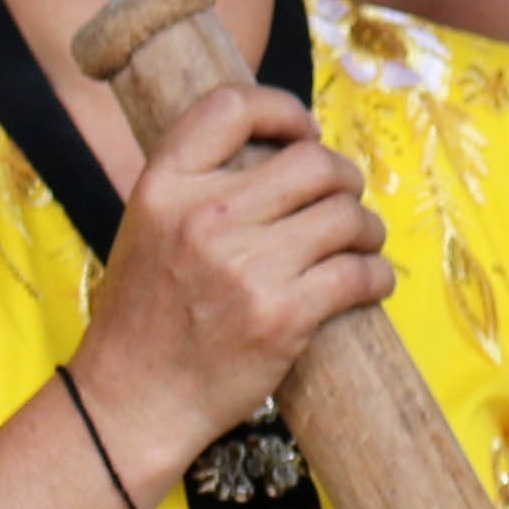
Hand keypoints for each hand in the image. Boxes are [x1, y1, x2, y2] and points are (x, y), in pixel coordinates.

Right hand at [65, 82, 391, 473]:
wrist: (131, 400)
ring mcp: (245, 267)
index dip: (283, 110)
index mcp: (163, 186)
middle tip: (345, 199)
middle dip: (344, 178)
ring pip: (346, 216)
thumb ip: (198, 187)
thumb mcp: (148, 229)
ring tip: (360, 244)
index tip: (305, 133)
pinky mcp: (281, 316)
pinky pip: (360, 273)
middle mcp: (203, 218)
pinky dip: (377, 276)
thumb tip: (279, 151)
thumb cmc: (146, 317)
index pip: (232, 107)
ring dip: (367, 229)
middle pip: (312, 163)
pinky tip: (369, 282)